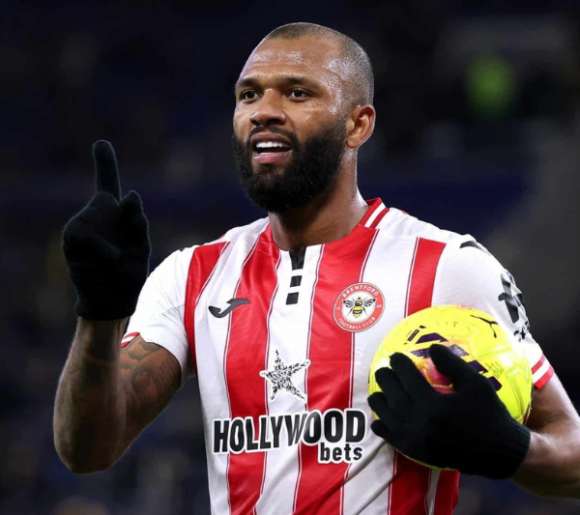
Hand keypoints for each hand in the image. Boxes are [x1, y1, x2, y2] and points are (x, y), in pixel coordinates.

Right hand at [62, 141, 150, 319]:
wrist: (111, 299)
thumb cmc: (128, 273)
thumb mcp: (141, 246)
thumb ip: (138, 219)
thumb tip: (130, 193)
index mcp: (116, 215)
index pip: (108, 184)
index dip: (104, 163)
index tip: (101, 143)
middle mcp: (98, 215)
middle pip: (113, 203)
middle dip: (129, 222)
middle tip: (128, 251)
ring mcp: (83, 224)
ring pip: (101, 217)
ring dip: (115, 244)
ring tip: (117, 261)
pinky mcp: (73, 237)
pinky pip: (88, 235)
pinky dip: (104, 249)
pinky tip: (110, 261)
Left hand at [368, 344, 530, 478]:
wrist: (499, 452)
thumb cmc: (489, 414)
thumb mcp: (476, 384)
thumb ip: (452, 364)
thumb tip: (432, 347)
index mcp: (434, 405)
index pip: (407, 378)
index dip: (399, 364)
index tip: (395, 356)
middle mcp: (420, 423)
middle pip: (392, 395)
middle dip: (385, 379)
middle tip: (384, 370)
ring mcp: (415, 440)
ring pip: (387, 417)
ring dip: (380, 401)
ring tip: (378, 391)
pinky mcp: (416, 452)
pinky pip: (391, 438)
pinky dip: (382, 427)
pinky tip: (378, 420)